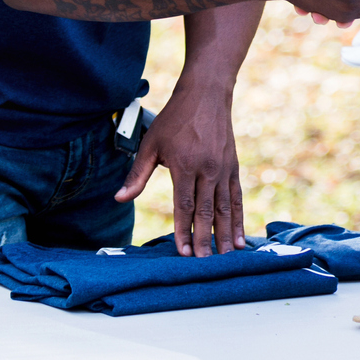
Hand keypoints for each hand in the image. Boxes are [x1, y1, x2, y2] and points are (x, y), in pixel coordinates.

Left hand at [114, 83, 245, 255]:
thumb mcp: (150, 143)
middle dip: (205, 240)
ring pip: (225, 208)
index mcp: (185, 164)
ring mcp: (223, 169)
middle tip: (203, 264)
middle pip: (206, 211)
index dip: (183, 231)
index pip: (184, 205)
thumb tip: (119, 198)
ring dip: (224, 235)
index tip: (183, 253)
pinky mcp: (233, 168)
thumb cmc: (174, 119)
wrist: (206, 95)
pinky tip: (239, 239)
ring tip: (225, 258)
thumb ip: (137, 174)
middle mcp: (207, 169)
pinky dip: (238, 220)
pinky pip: (236, 198)